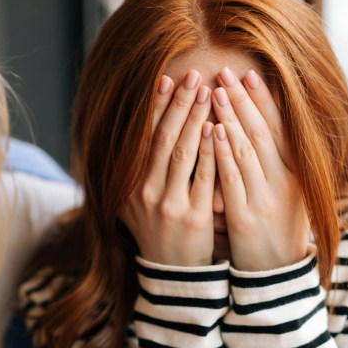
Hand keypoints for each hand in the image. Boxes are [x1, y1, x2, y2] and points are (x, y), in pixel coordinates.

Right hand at [119, 71, 217, 265]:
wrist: (173, 272)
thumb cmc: (160, 226)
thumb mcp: (138, 199)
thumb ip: (139, 167)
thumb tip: (142, 123)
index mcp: (129, 183)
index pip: (142, 136)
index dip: (155, 106)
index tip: (167, 78)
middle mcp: (143, 192)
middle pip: (163, 139)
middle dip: (178, 104)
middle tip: (193, 76)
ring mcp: (167, 205)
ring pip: (182, 154)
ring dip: (195, 120)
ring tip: (209, 92)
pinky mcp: (192, 217)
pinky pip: (204, 178)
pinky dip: (210, 152)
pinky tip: (219, 129)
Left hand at [211, 67, 309, 271]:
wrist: (275, 276)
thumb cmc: (274, 228)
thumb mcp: (283, 193)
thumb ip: (273, 162)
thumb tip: (256, 123)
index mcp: (295, 174)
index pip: (279, 129)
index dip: (263, 101)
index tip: (248, 75)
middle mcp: (283, 182)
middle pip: (262, 132)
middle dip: (243, 101)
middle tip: (225, 72)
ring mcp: (265, 199)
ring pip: (247, 150)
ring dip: (231, 118)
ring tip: (215, 91)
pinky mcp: (246, 217)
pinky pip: (232, 179)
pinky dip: (222, 153)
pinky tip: (212, 131)